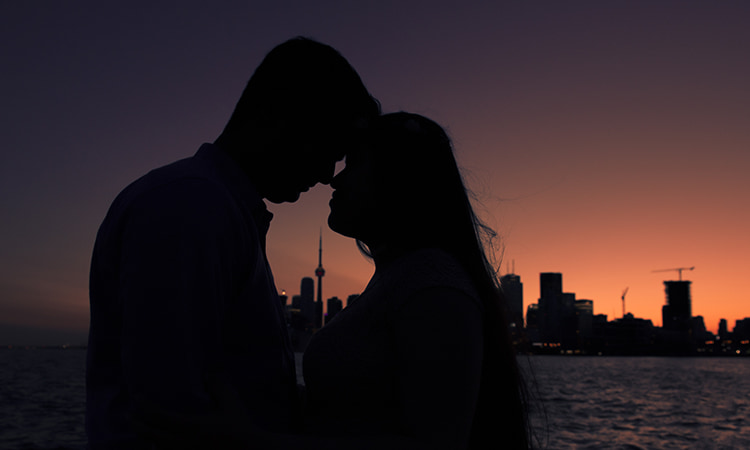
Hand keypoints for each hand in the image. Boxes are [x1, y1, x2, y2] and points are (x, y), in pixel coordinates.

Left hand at [131, 374, 259, 448]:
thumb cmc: (240, 427)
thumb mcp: (231, 403)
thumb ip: (219, 387)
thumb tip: (209, 373)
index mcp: (190, 426)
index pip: (158, 416)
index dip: (144, 406)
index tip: (136, 397)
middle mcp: (183, 443)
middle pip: (151, 435)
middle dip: (137, 425)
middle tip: (129, 416)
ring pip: (158, 448)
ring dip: (147, 439)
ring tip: (143, 431)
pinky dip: (160, 448)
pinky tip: (160, 444)